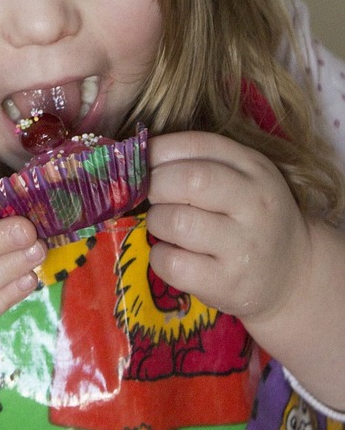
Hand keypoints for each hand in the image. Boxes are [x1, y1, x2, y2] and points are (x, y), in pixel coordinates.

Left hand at [146, 132, 310, 331]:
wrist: (293, 278)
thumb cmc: (249, 219)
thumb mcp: (242, 178)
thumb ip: (198, 160)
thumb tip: (135, 155)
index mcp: (254, 168)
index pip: (196, 145)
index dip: (158, 152)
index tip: (144, 164)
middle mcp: (254, 204)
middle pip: (188, 180)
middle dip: (155, 186)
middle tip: (154, 197)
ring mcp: (243, 246)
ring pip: (175, 221)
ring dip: (156, 222)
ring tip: (166, 226)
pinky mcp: (228, 283)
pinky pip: (172, 263)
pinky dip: (160, 257)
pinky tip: (173, 255)